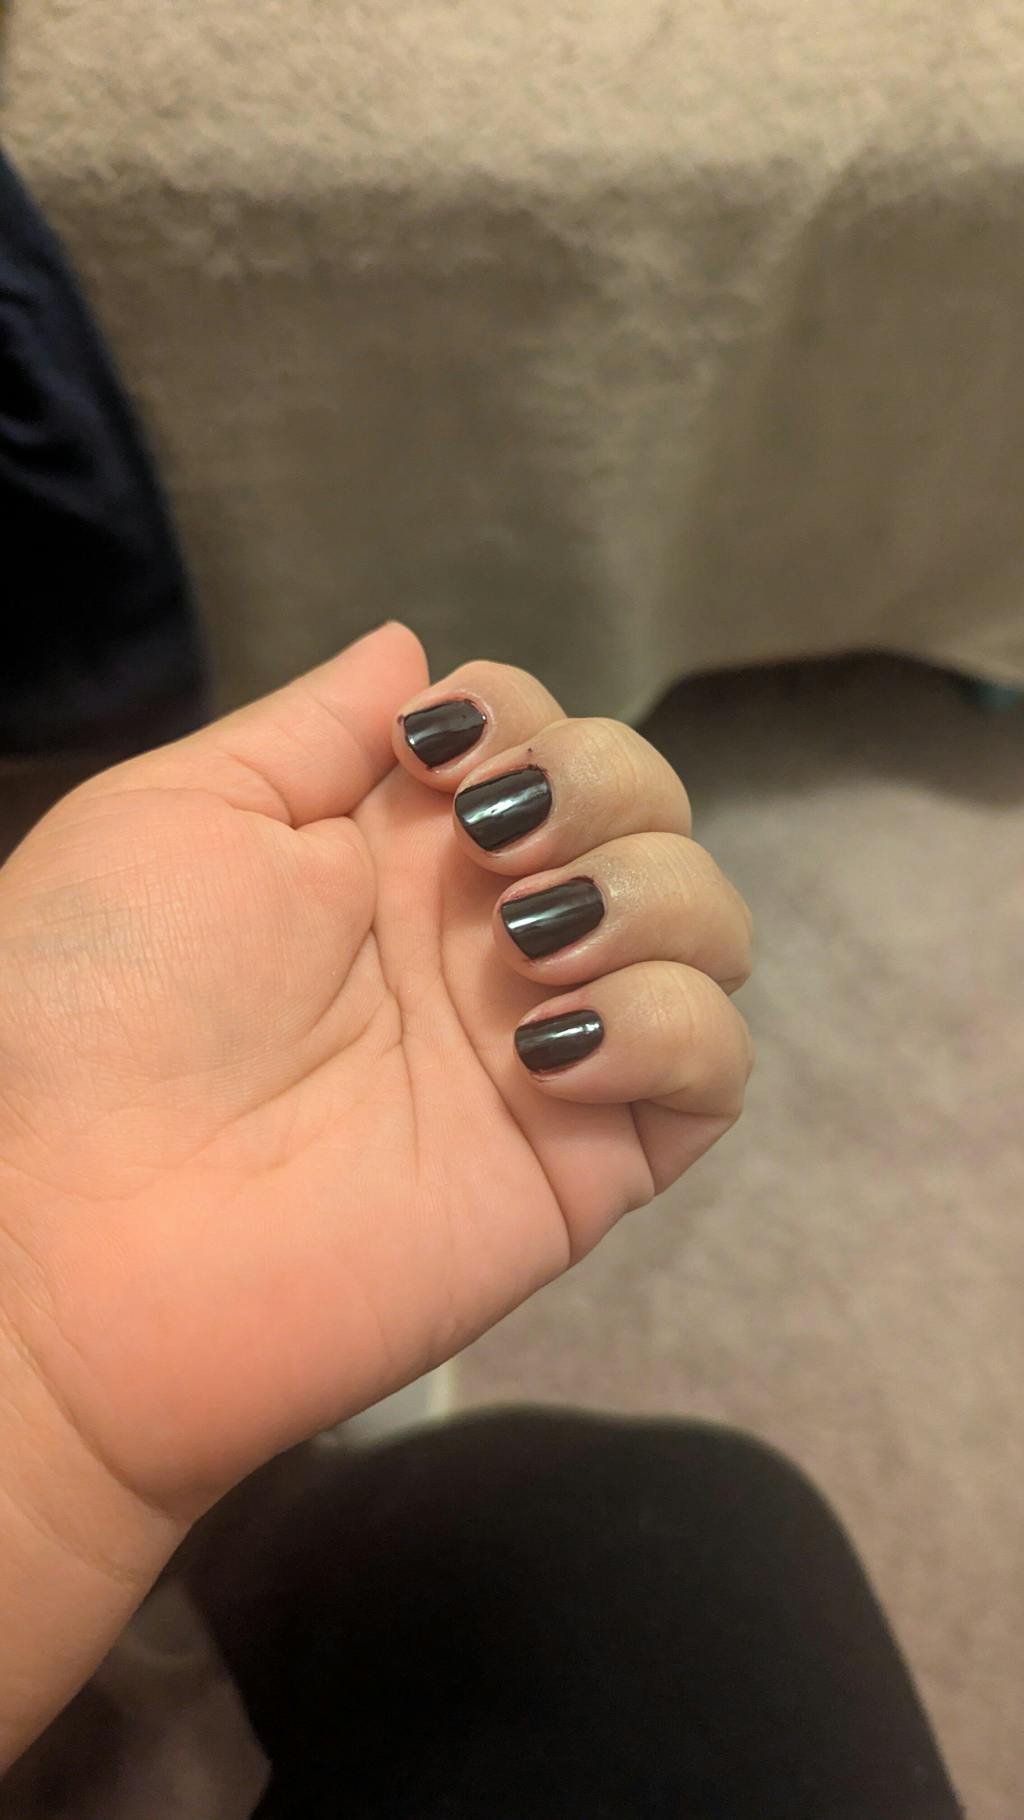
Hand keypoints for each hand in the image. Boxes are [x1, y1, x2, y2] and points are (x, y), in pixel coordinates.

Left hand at [0, 624, 752, 1517]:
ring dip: (649, 895)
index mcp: (392, 850)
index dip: (526, 714)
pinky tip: (549, 1049)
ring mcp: (545, 1045)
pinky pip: (714, 1069)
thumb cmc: (84, 1007)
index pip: (542, 734)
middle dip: (604, 785)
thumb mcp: (181, 812)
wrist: (62, 1235)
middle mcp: (483, 936)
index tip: (437, 754)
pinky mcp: (585, 1160)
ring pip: (709, 926)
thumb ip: (314, 727)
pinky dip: (670, 1025)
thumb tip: (412, 649)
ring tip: (529, 945)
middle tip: (495, 846)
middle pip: (647, 810)